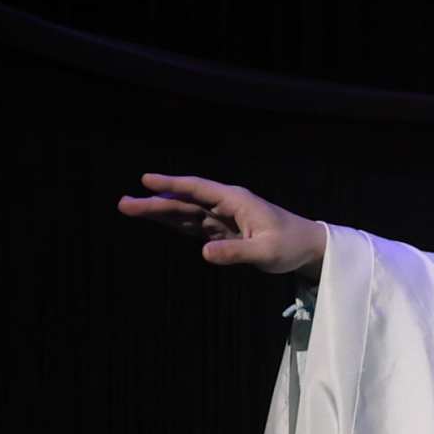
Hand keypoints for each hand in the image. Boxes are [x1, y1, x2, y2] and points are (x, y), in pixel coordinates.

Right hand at [119, 173, 324, 272]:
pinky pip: (195, 225)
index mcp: (235, 201)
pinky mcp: (224, 231)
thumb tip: (204, 254)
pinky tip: (158, 222)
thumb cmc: (291, 245)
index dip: (171, 184)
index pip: (197, 190)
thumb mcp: (266, 252)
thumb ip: (236, 252)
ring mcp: (224, 217)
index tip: (146, 180)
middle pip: (185, 201)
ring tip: (131, 209)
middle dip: (154, 202)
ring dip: (160, 212)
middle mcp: (226, 205)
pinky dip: (175, 224)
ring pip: (186, 213)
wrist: (309, 247)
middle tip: (123, 203)